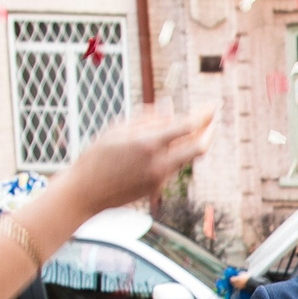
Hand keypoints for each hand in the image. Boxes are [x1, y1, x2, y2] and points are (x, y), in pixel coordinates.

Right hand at [47, 108, 215, 220]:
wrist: (84, 193)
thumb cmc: (96, 156)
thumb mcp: (118, 129)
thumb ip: (148, 119)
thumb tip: (171, 110)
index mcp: (147, 143)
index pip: (187, 126)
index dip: (204, 114)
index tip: (212, 105)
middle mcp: (158, 163)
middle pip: (199, 147)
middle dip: (209, 131)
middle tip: (212, 118)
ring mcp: (160, 178)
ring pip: (187, 157)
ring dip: (192, 141)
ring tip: (191, 126)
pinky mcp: (157, 188)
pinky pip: (174, 166)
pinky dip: (176, 153)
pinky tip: (170, 144)